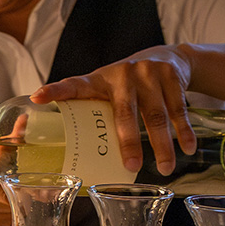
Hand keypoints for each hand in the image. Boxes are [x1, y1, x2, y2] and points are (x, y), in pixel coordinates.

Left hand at [29, 45, 197, 175]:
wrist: (167, 57)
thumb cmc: (127, 86)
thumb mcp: (107, 91)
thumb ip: (92, 113)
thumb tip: (70, 155)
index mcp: (99, 81)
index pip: (73, 86)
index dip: (55, 91)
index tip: (37, 97)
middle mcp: (122, 75)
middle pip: (124, 113)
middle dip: (128, 142)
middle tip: (131, 167)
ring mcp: (148, 74)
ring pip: (156, 115)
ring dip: (162, 145)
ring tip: (164, 169)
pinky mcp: (171, 76)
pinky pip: (179, 109)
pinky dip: (184, 131)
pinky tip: (187, 148)